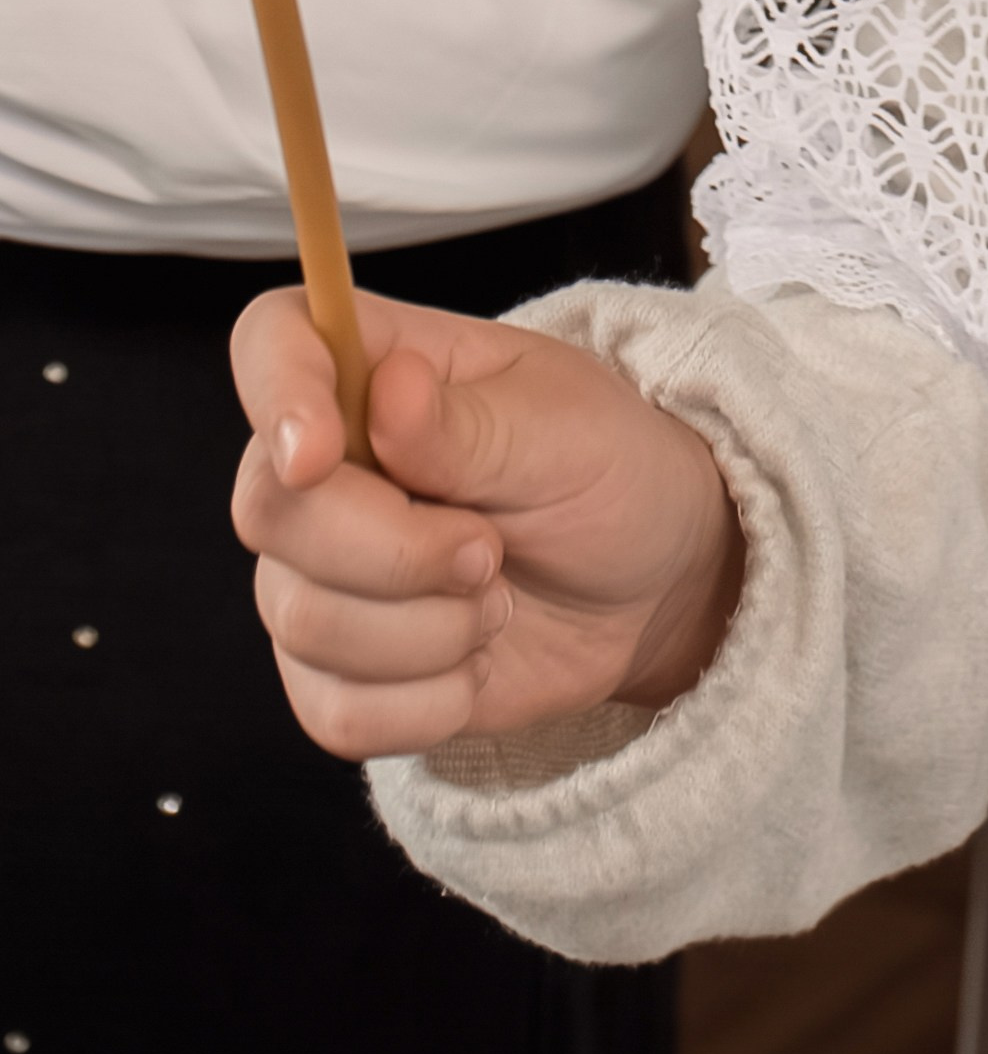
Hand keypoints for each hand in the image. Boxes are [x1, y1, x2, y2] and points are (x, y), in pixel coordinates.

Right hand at [232, 287, 743, 763]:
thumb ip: (469, 425)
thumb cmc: (611, 476)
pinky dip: (426, 703)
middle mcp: (325, 466)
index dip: (274, 391)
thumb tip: (389, 391)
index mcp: (379, 368)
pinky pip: (332, 711)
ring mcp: (319, 571)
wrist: (651, 586)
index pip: (272, 341)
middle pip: (270, 509)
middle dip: (397, 551)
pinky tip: (477, 662)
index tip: (319, 454)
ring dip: (430, 631)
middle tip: (491, 548)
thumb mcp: (568, 433)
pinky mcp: (336, 670)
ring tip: (500, 596)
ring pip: (303, 621)